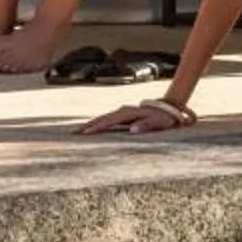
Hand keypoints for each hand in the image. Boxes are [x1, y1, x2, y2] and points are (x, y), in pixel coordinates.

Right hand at [77, 96, 195, 134]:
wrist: (170, 107)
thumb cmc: (166, 117)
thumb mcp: (159, 122)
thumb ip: (147, 125)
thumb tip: (133, 130)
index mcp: (129, 113)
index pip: (109, 121)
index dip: (96, 127)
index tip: (84, 133)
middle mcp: (123, 111)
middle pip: (102, 119)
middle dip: (87, 126)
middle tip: (71, 134)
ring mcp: (123, 113)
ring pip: (103, 119)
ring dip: (90, 125)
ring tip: (76, 133)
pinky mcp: (124, 116)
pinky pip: (108, 120)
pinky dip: (98, 124)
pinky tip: (91, 130)